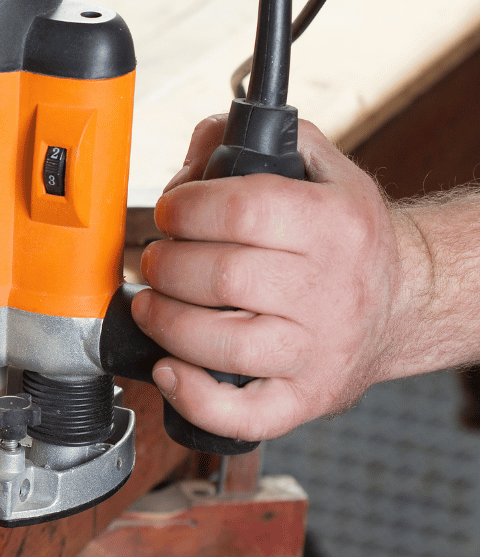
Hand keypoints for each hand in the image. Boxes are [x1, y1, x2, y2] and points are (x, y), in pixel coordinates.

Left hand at [130, 114, 416, 440]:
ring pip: (223, 345)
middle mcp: (331, 289)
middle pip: (222, 277)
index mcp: (334, 224)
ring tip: (152, 304)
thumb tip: (193, 155)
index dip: (186, 207)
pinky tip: (169, 369)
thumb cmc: (345, 236)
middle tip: (156, 258)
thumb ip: (253, 142)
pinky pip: (243, 414)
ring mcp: (319, 350)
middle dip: (166, 264)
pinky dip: (194, 397)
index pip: (243, 209)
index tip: (170, 211)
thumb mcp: (319, 170)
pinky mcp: (306, 397)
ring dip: (165, 322)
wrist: (404, 302)